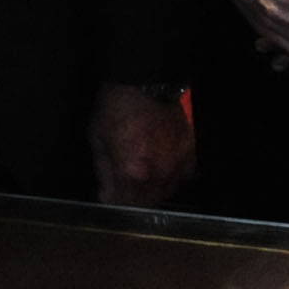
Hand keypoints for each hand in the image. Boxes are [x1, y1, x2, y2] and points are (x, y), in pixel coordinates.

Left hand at [90, 83, 192, 205]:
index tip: (108, 197)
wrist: (145, 84)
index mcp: (132, 172)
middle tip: (123, 187)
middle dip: (131, 200)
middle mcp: (158, 174)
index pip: (122, 205)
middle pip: (145, 204)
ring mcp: (177, 166)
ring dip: (151, 191)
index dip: (112, 203)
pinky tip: (158, 165)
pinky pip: (180, 178)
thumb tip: (106, 194)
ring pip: (164, 194)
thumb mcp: (98, 139)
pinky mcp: (189, 156)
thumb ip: (104, 172)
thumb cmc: (118, 107)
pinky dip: (169, 177)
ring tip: (140, 173)